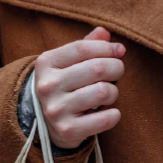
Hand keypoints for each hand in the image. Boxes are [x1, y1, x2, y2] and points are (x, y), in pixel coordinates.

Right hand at [33, 27, 125, 148]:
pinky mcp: (68, 130)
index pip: (82, 48)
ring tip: (108, 94)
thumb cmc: (63, 85)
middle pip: (97, 68)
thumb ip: (86, 45)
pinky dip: (114, 114)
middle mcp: (48, 85)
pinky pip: (105, 119)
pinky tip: (108, 111)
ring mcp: (56, 109)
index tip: (118, 51)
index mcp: (46, 63)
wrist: (44, 123)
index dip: (106, 47)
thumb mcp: (67, 62)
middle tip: (117, 72)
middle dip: (116, 68)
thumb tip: (106, 32)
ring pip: (104, 92)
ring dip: (114, 92)